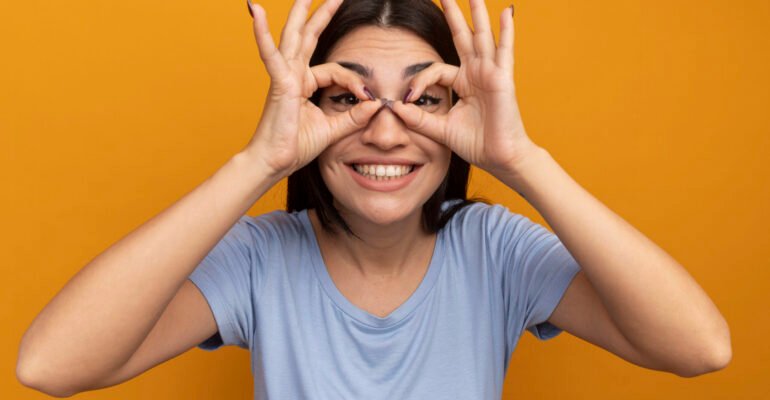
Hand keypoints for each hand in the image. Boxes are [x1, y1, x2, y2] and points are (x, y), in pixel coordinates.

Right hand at [244, 0, 380, 176]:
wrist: (274, 162)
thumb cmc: (295, 147)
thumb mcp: (333, 130)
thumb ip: (353, 117)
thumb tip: (376, 104)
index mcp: (304, 84)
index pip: (335, 71)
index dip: (354, 82)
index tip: (368, 97)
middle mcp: (293, 75)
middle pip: (308, 38)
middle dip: (321, 15)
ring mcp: (284, 77)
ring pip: (293, 37)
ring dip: (299, 13)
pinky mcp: (279, 83)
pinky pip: (271, 54)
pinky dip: (262, 33)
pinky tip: (256, 12)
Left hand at [391, 0, 540, 176]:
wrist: (499, 158)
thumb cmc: (476, 144)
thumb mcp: (440, 129)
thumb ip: (418, 118)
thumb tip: (394, 107)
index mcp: (464, 83)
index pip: (435, 70)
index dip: (419, 81)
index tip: (406, 99)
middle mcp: (477, 73)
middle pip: (462, 37)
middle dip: (453, 16)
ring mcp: (491, 73)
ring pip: (482, 36)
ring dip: (477, 14)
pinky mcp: (503, 79)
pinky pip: (504, 51)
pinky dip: (506, 31)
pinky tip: (506, 13)